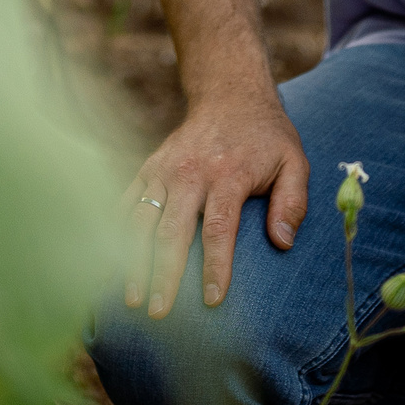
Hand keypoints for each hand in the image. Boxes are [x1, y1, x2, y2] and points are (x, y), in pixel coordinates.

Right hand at [122, 84, 307, 317]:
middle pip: (172, 230)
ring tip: (132, 297)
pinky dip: (117, 232)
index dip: (215, 266)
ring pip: (142, 219)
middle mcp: (191, 172)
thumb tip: (282, 243)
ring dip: (134, 260)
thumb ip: (292, 202)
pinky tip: (111, 262)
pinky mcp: (149, 167)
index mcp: (228, 174)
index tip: (211, 300)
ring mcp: (165, 169)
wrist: (229, 94)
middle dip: (164, 274)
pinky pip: (127, 201)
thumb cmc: (266, 136)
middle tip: (159, 310)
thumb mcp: (294, 162)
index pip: (219, 229)